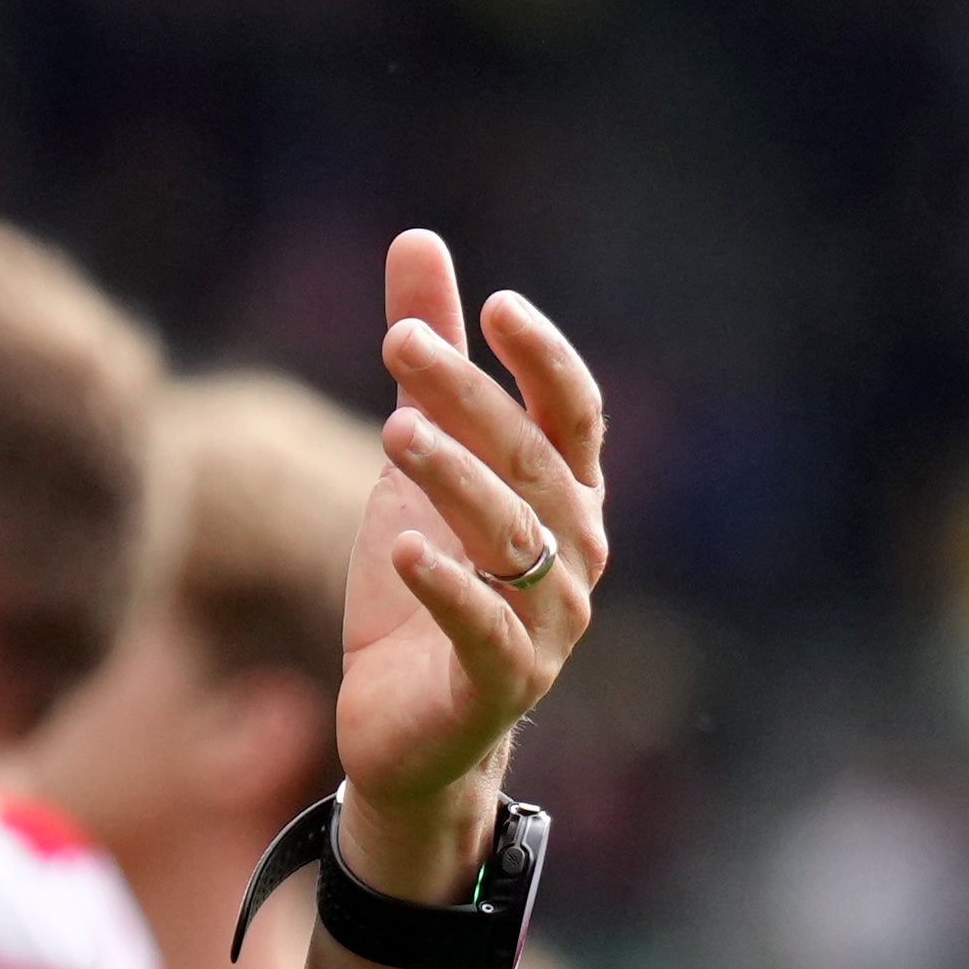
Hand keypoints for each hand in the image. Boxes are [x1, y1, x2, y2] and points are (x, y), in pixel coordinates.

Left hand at [338, 232, 610, 895]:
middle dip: (468, 398)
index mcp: (566, 496)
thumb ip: (430, 359)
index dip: (543, 360)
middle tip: (398, 344)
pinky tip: (405, 552)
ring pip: (511, 536)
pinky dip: (449, 589)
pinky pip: (484, 628)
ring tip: (394, 431)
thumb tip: (419, 240)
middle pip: (530, 460)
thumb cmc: (424, 584)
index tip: (494, 306)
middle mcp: (575, 555)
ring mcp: (548, 623)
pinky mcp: (501, 684)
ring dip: (454, 480)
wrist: (405, 728)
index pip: (575, 414)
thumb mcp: (417, 460)